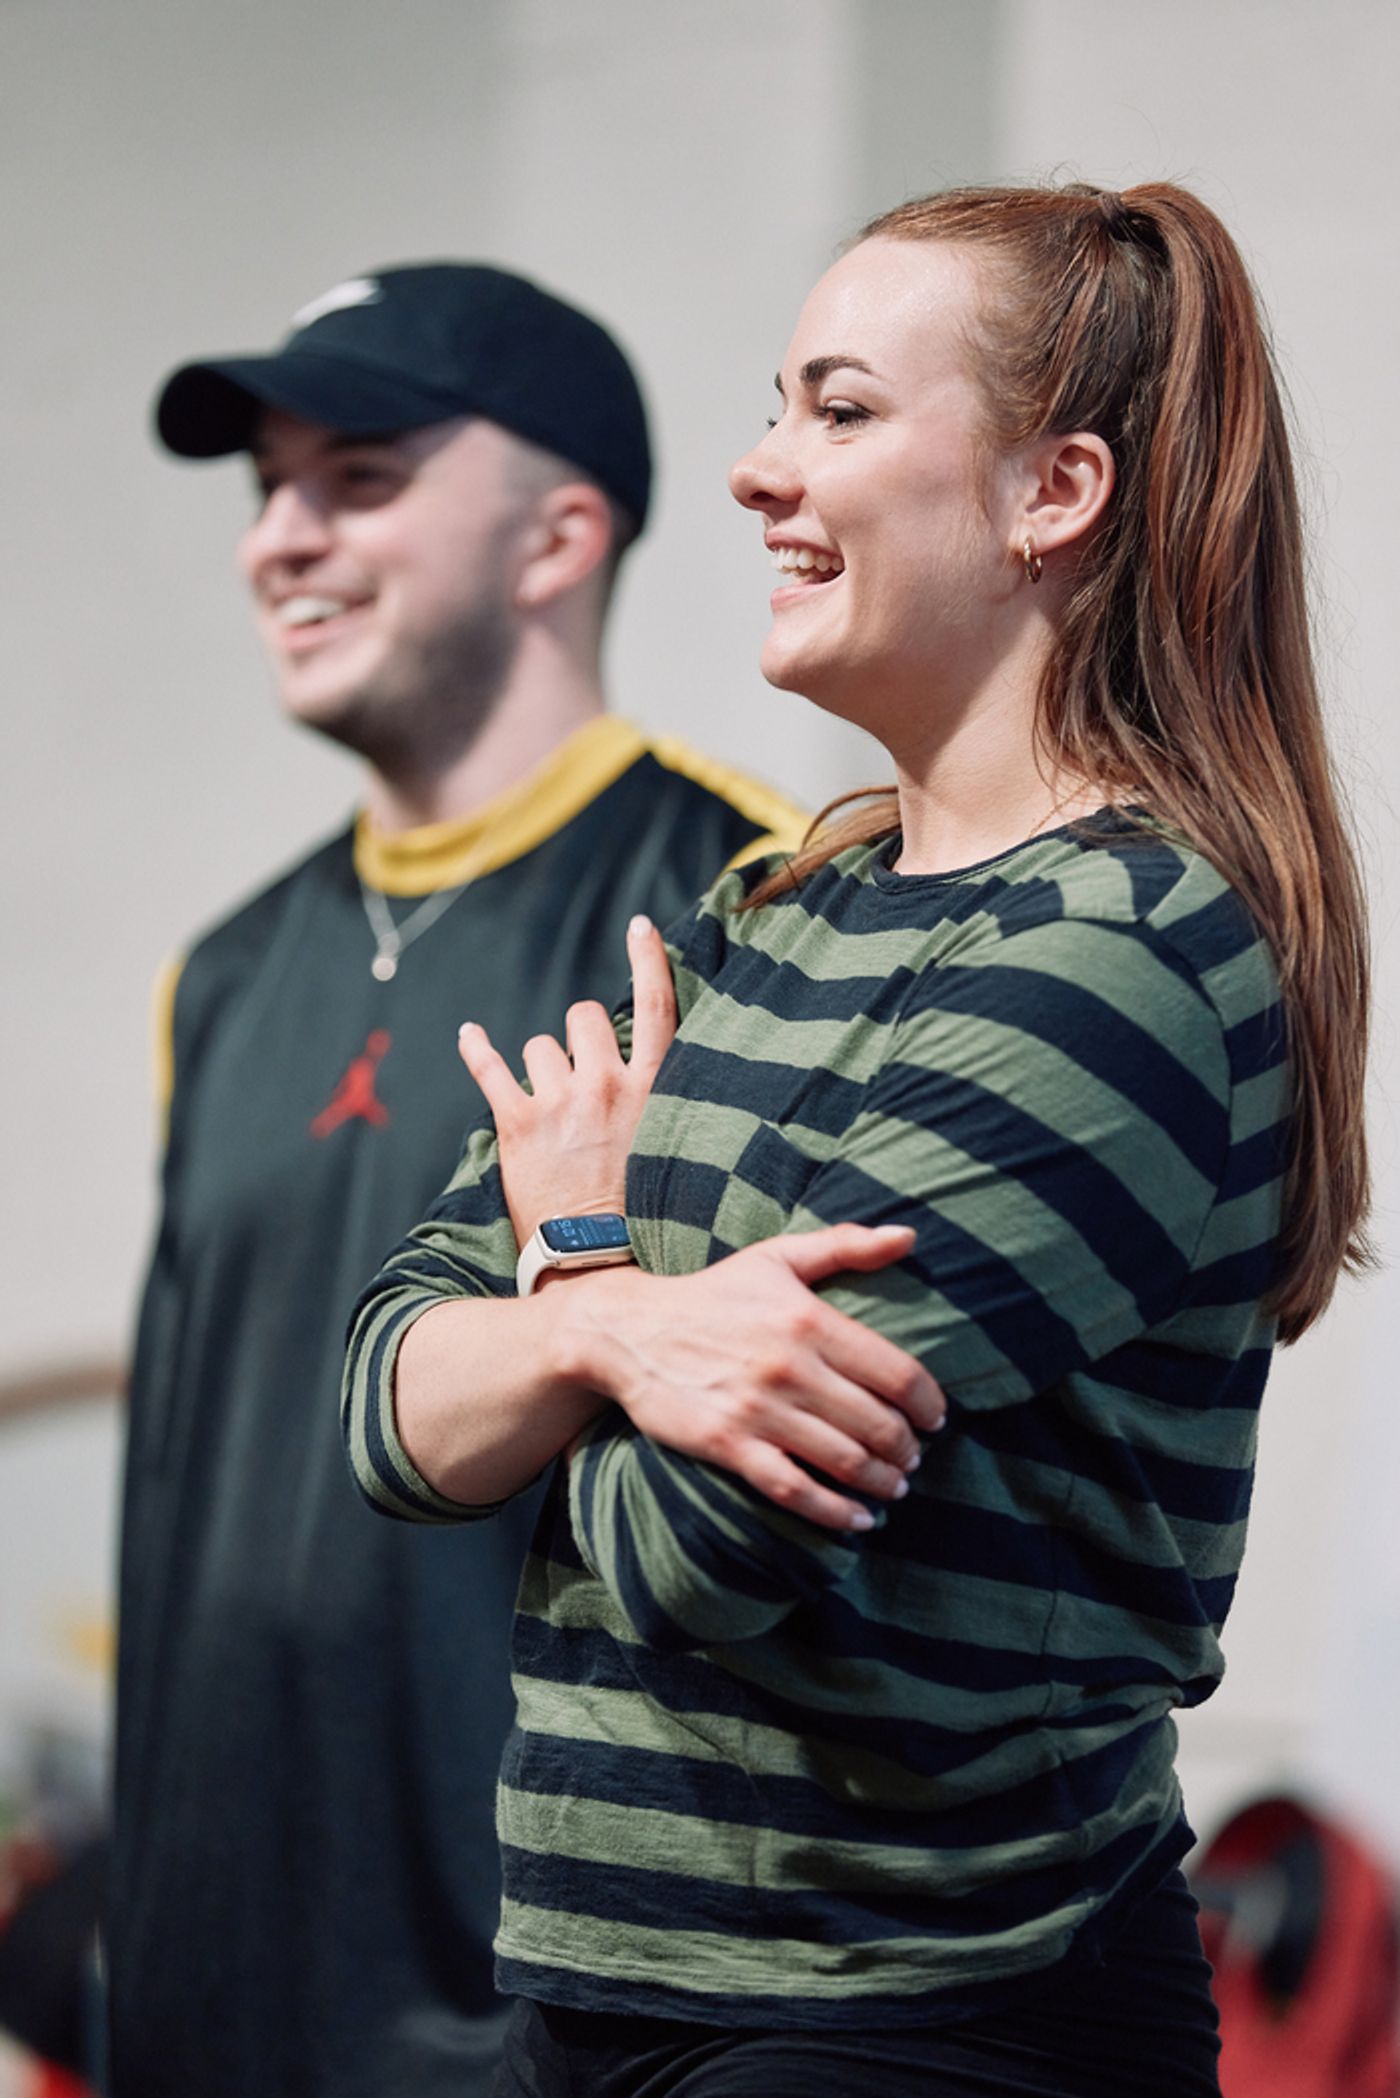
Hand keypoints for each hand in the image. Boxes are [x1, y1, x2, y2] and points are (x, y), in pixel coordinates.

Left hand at [458, 914, 675, 1246]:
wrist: (598, 1258)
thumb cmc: (638, 1208)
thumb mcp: (664, 1142)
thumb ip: (648, 1096)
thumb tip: (626, 1062)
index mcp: (651, 1088)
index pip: (656, 1007)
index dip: (649, 960)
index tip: (640, 927)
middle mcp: (606, 1084)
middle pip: (583, 1017)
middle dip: (576, 1037)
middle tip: (578, 1078)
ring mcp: (560, 1101)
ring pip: (539, 1047)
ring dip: (539, 1069)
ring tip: (548, 1113)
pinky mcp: (518, 1122)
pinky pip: (489, 1069)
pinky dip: (477, 1049)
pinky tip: (469, 1035)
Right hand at [561, 1223, 945, 1530]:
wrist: (629, 1330)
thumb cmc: (713, 1293)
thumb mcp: (776, 1257)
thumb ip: (845, 1246)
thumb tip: (909, 1236)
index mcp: (809, 1319)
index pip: (896, 1372)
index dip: (928, 1404)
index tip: (936, 1419)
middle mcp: (790, 1366)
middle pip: (877, 1423)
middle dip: (908, 1448)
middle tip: (914, 1457)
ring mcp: (759, 1410)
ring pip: (844, 1460)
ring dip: (882, 1481)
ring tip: (895, 1486)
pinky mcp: (728, 1445)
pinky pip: (794, 1489)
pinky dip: (835, 1512)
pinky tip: (859, 1520)